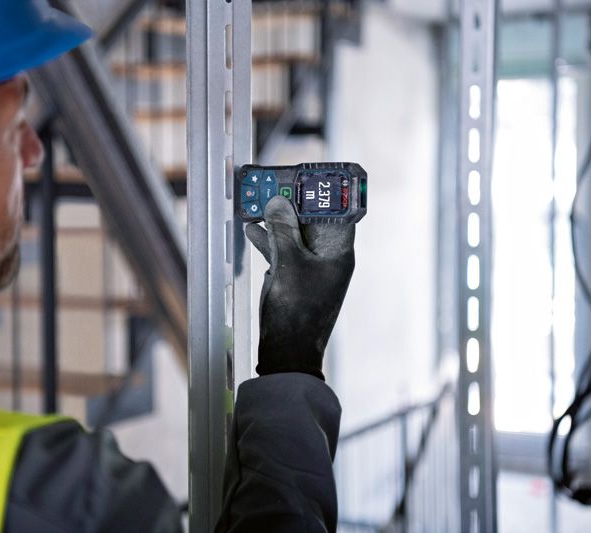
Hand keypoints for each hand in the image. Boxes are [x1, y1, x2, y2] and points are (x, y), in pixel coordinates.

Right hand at [245, 195, 354, 379]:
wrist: (287, 351)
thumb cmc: (297, 311)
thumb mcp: (289, 264)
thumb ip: (282, 230)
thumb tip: (277, 202)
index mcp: (339, 252)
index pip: (338, 211)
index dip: (324, 192)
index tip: (306, 175)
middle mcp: (328, 257)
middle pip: (313, 220)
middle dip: (293, 202)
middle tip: (275, 183)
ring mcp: (310, 268)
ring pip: (294, 234)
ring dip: (276, 219)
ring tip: (257, 200)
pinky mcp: (294, 278)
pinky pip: (283, 251)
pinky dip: (269, 239)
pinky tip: (252, 228)